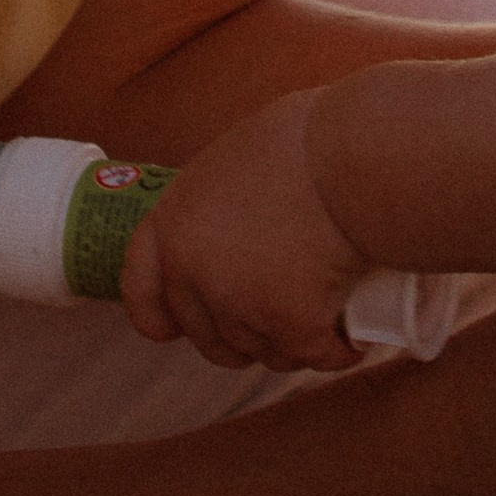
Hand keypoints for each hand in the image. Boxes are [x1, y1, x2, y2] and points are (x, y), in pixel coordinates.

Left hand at [120, 90, 372, 374]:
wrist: (353, 157)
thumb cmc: (307, 139)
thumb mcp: (238, 160)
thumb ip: (220, 205)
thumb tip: (237, 228)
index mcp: (174, 223)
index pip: (141, 289)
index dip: (159, 316)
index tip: (175, 330)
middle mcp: (196, 274)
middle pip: (211, 337)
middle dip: (244, 339)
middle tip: (280, 320)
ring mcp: (242, 307)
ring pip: (267, 352)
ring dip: (292, 346)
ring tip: (325, 319)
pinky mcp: (291, 328)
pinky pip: (315, 356)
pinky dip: (337, 351)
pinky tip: (353, 341)